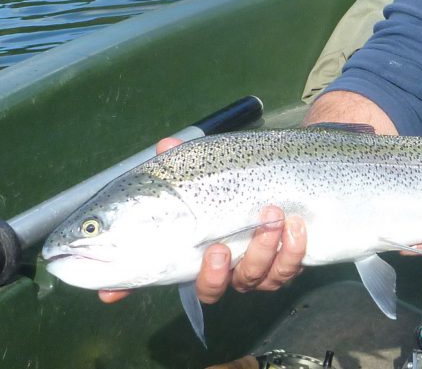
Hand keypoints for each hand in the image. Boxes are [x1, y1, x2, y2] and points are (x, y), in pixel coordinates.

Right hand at [99, 137, 307, 304]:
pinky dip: (291, 250)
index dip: (128, 287)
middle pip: (209, 289)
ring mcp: (256, 266)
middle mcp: (223, 264)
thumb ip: (189, 160)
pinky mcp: (287, 262)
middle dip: (213, 274)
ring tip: (271, 216)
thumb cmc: (241, 174)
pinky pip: (288, 269)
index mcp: (194, 246)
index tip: (108, 293)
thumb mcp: (210, 166)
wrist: (292, 168)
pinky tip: (294, 226)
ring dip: (260, 251)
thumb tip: (165, 145)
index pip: (155, 273)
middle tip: (217, 248)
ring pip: (252, 279)